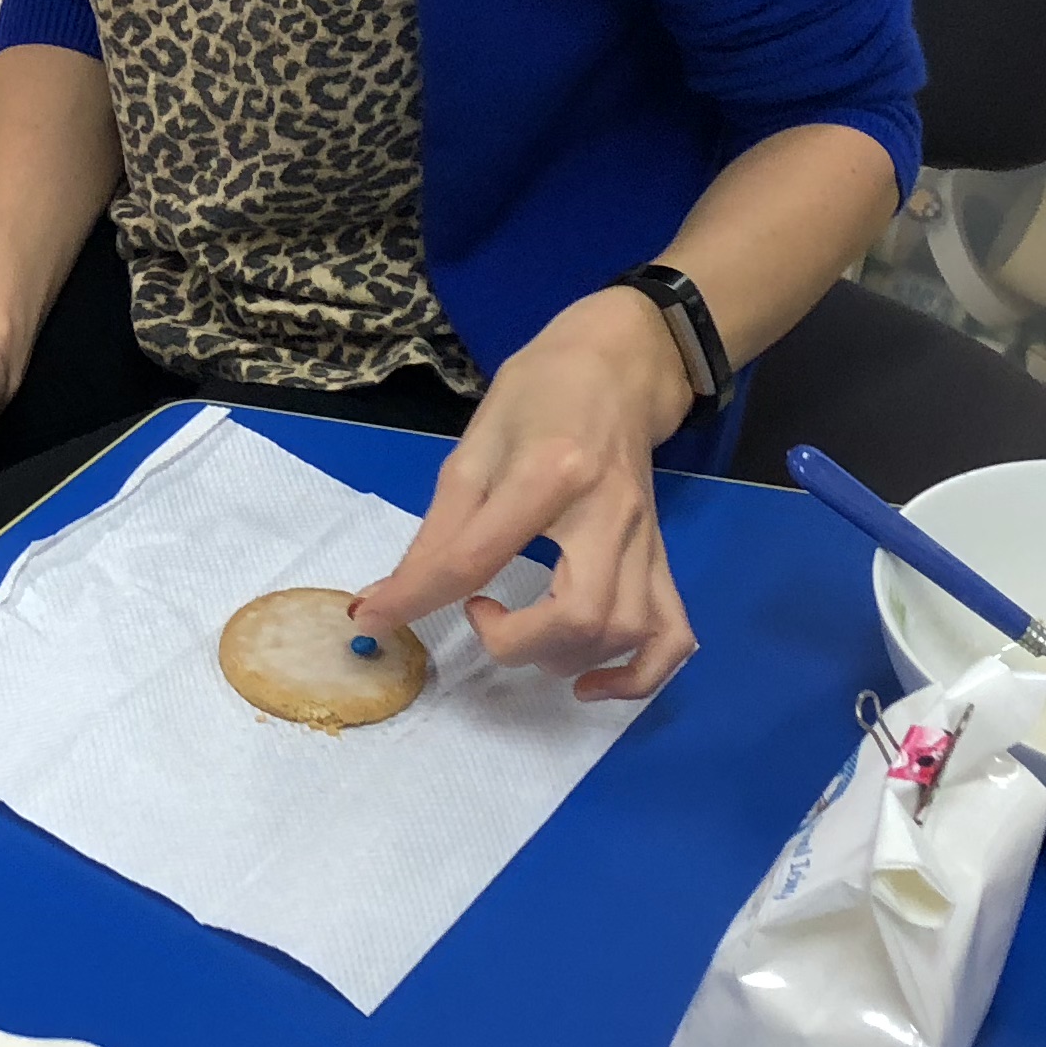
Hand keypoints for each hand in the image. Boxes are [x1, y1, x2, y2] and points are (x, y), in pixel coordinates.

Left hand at [350, 291, 699, 702]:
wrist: (618, 366)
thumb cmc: (538, 396)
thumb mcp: (474, 449)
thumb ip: (438, 531)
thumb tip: (386, 600)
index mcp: (549, 474)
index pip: (475, 558)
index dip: (415, 600)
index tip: (373, 621)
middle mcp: (608, 513)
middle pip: (578, 615)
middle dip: (516, 644)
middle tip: (480, 613)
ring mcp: (644, 540)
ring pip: (624, 632)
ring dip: (563, 657)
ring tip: (523, 634)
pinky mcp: (661, 557)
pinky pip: (672, 636)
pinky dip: (637, 677)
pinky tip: (589, 681)